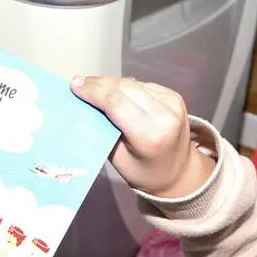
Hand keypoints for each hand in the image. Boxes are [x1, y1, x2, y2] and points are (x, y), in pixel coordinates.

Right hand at [71, 76, 214, 197]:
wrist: (180, 172)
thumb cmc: (144, 171)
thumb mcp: (118, 159)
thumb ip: (104, 131)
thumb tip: (86, 104)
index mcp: (149, 135)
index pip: (116, 103)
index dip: (94, 91)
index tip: (75, 86)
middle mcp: (164, 115)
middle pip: (124, 88)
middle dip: (99, 84)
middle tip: (80, 84)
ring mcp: (172, 104)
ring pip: (133, 83)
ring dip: (112, 84)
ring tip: (94, 87)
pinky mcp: (175, 97)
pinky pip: (143, 85)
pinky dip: (127, 87)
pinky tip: (117, 92)